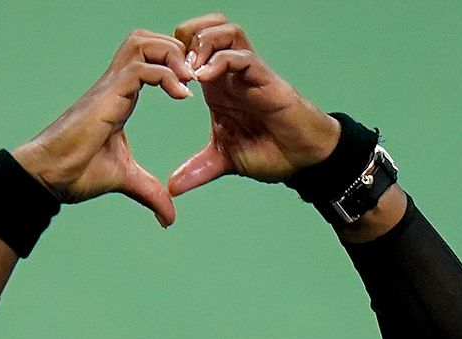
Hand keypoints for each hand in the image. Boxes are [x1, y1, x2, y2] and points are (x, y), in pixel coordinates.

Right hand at [12, 31, 195, 227]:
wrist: (48, 176)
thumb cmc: (75, 173)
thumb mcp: (125, 180)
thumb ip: (150, 192)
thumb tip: (169, 219)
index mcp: (120, 96)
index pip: (149, 59)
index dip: (174, 64)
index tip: (193, 88)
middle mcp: (115, 85)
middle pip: (147, 39)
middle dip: (176, 49)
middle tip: (195, 77)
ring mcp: (110, 87)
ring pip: (144, 43)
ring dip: (172, 55)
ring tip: (188, 80)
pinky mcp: (107, 95)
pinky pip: (142, 69)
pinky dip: (166, 75)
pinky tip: (181, 95)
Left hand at [168, 14, 340, 195]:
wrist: (303, 160)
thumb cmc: (270, 151)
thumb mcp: (224, 161)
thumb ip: (197, 170)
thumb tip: (172, 187)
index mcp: (217, 86)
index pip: (191, 48)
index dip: (171, 55)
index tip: (157, 76)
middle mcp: (232, 73)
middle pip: (206, 28)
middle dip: (184, 37)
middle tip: (172, 64)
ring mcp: (250, 73)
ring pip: (226, 31)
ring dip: (203, 43)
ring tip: (189, 69)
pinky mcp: (266, 79)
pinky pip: (243, 56)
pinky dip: (221, 60)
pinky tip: (204, 77)